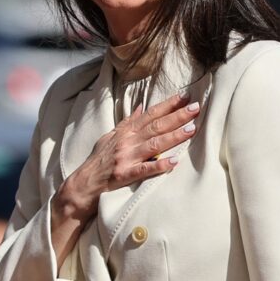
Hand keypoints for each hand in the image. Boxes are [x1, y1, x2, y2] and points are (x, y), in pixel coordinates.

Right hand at [55, 93, 199, 222]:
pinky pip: (145, 169)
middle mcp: (127, 142)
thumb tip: (140, 108)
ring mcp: (126, 158)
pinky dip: (161, 165)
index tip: (185, 96)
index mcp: (125, 132)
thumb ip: (127, 123)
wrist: (83, 184)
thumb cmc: (98, 160)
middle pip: (156, 126)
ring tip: (191, 129)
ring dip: (174, 136)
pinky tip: (175, 162)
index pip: (151, 114)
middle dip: (177, 116)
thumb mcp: (110, 136)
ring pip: (154, 144)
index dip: (168, 105)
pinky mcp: (125, 175)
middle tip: (196, 108)